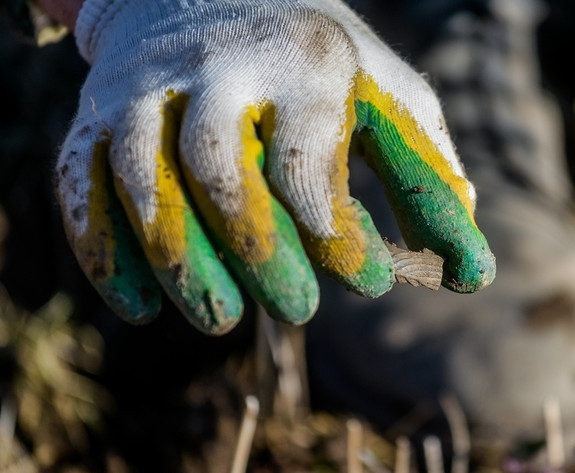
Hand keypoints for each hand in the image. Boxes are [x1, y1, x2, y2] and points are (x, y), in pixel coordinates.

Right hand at [55, 0, 495, 333]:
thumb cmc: (314, 59)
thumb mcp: (384, 89)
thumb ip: (426, 166)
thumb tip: (468, 259)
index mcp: (304, 63)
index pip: (311, 163)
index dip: (340, 238)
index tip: (371, 285)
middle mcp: (219, 71)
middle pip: (222, 172)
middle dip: (261, 255)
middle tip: (299, 310)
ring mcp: (149, 89)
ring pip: (144, 181)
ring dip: (180, 264)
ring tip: (221, 320)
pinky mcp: (98, 112)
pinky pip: (83, 184)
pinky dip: (103, 252)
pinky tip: (139, 308)